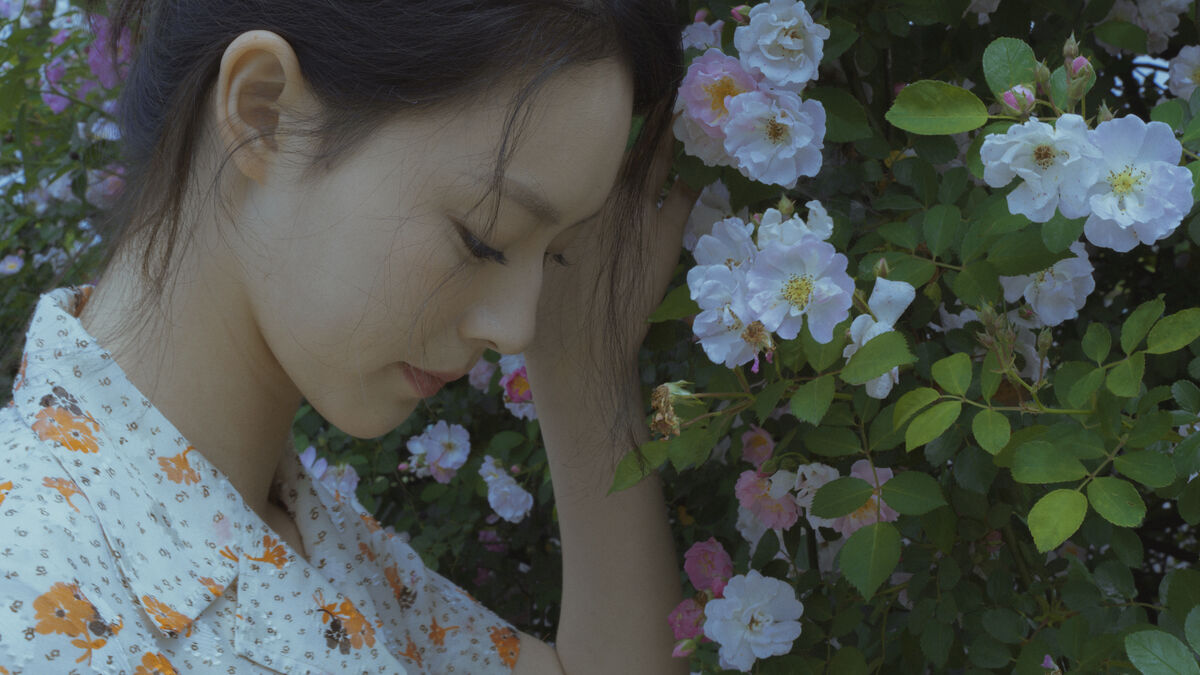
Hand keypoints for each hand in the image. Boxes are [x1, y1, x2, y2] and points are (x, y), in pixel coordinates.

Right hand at [524, 120, 699, 382]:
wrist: (580, 351)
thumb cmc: (544, 311)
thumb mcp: (523, 256)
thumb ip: (536, 221)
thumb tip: (529, 196)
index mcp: (569, 195)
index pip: (589, 146)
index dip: (601, 124)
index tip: (605, 99)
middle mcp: (604, 194)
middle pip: (626, 144)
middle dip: (641, 117)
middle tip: (655, 86)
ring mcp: (639, 213)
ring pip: (657, 161)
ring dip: (668, 135)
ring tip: (679, 105)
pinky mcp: (666, 237)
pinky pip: (684, 194)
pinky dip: (692, 173)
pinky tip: (699, 156)